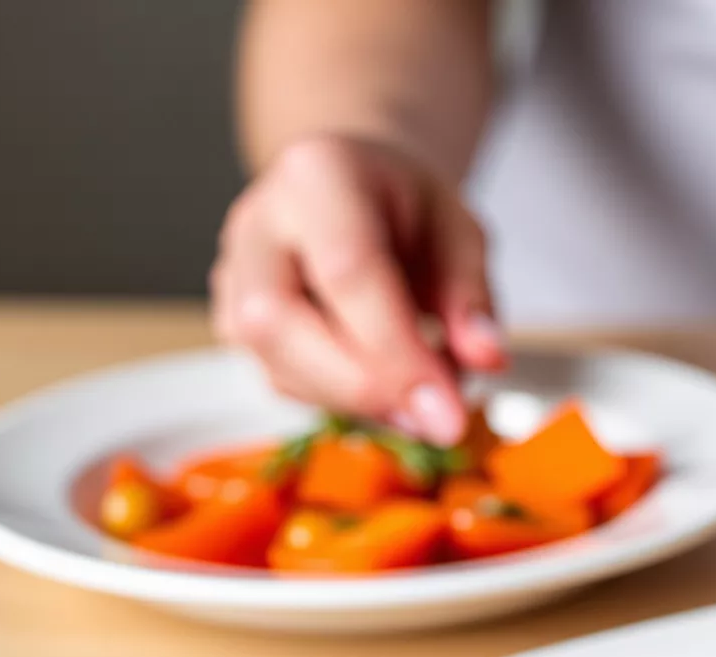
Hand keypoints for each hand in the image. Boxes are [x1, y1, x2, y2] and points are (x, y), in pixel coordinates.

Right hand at [210, 133, 503, 443]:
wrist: (353, 190)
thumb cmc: (407, 210)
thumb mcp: (460, 232)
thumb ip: (471, 296)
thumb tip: (485, 360)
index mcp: (317, 176)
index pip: (347, 272)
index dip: (397, 354)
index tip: (447, 416)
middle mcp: (257, 223)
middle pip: (279, 324)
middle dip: (364, 389)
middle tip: (437, 422)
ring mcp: (233, 275)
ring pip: (274, 366)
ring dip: (358, 404)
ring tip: (424, 396)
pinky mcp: (230, 322)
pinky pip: (281, 382)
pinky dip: (341, 401)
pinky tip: (387, 386)